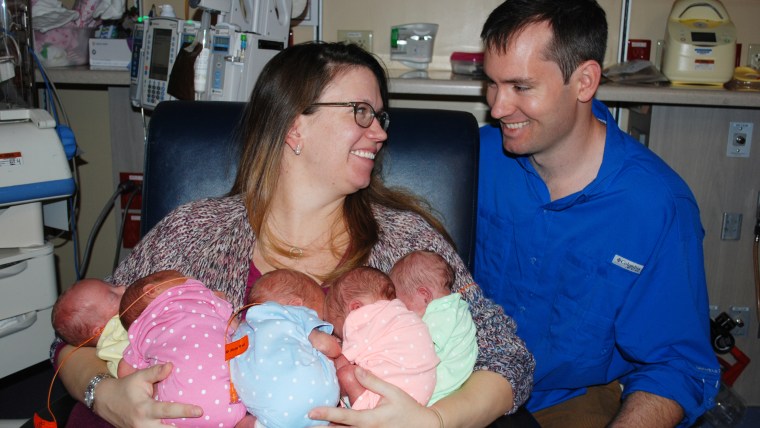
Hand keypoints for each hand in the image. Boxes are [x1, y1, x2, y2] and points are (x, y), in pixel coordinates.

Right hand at [94, 363, 202, 426]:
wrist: (104, 401)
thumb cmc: (126, 387)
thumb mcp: (139, 377)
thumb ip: (156, 372)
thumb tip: (171, 366)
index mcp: (144, 409)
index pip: (168, 411)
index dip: (185, 411)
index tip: (200, 411)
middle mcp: (143, 424)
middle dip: (183, 427)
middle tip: (201, 421)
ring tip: (193, 423)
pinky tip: (178, 424)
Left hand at [308, 367, 438, 427]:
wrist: (422, 427)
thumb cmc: (407, 409)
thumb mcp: (392, 392)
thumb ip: (373, 381)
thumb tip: (355, 369)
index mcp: (370, 420)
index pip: (344, 417)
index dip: (326, 413)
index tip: (311, 412)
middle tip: (303, 424)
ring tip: (313, 426)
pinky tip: (331, 426)